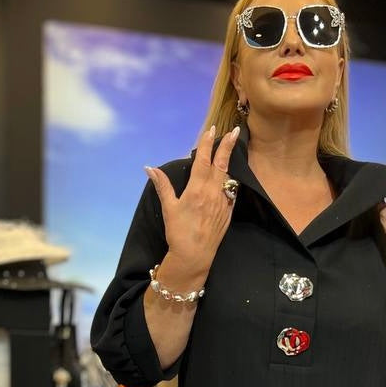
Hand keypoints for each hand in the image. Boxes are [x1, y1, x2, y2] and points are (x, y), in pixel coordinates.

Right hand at [144, 125, 240, 276]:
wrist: (195, 256)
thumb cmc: (179, 232)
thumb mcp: (169, 207)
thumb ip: (162, 185)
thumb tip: (149, 168)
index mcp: (197, 189)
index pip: (203, 160)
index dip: (207, 143)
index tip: (211, 130)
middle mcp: (213, 193)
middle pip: (222, 164)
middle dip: (228, 146)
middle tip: (235, 131)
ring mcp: (223, 203)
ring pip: (228, 177)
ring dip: (229, 162)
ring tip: (231, 150)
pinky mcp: (228, 213)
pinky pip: (231, 192)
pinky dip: (230, 182)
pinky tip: (229, 178)